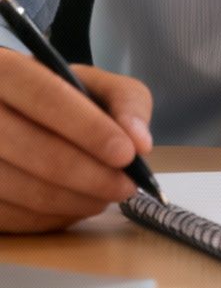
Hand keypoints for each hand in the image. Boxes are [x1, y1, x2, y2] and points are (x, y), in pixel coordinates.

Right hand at [0, 51, 152, 233]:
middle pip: (30, 147)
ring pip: (16, 186)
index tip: (126, 155)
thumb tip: (140, 143)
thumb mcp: (98, 86)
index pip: (45, 96)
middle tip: (125, 187)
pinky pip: (8, 214)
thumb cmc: (64, 101)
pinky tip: (74, 206)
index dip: (88, 128)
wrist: (18, 120)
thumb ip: (126, 102)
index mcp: (5, 69)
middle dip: (87, 174)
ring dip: (71, 200)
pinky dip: (48, 217)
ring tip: (104, 197)